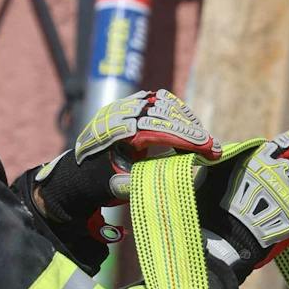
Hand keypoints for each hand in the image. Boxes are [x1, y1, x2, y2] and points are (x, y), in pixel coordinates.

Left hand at [32, 88, 219, 242]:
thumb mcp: (121, 187)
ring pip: (163, 104)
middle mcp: (119, 115)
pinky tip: (187, 126)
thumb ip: (146, 179)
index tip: (211, 150)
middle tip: (213, 148)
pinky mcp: (127, 106)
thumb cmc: (99, 184)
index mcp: (117, 134)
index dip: (189, 141)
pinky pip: (156, 101)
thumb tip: (183, 170)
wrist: (76, 175)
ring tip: (202, 140)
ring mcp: (123, 107)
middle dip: (192, 131)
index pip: (161, 131)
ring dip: (185, 120)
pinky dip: (175, 112)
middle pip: (165, 115)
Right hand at [201, 124, 288, 273]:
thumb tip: (241, 152)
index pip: (288, 142)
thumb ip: (236, 159)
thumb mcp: (217, 172)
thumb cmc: (213, 206)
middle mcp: (279, 173)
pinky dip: (285, 220)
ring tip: (270, 209)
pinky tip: (270, 228)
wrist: (223, 242)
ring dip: (287, 196)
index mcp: (260, 159)